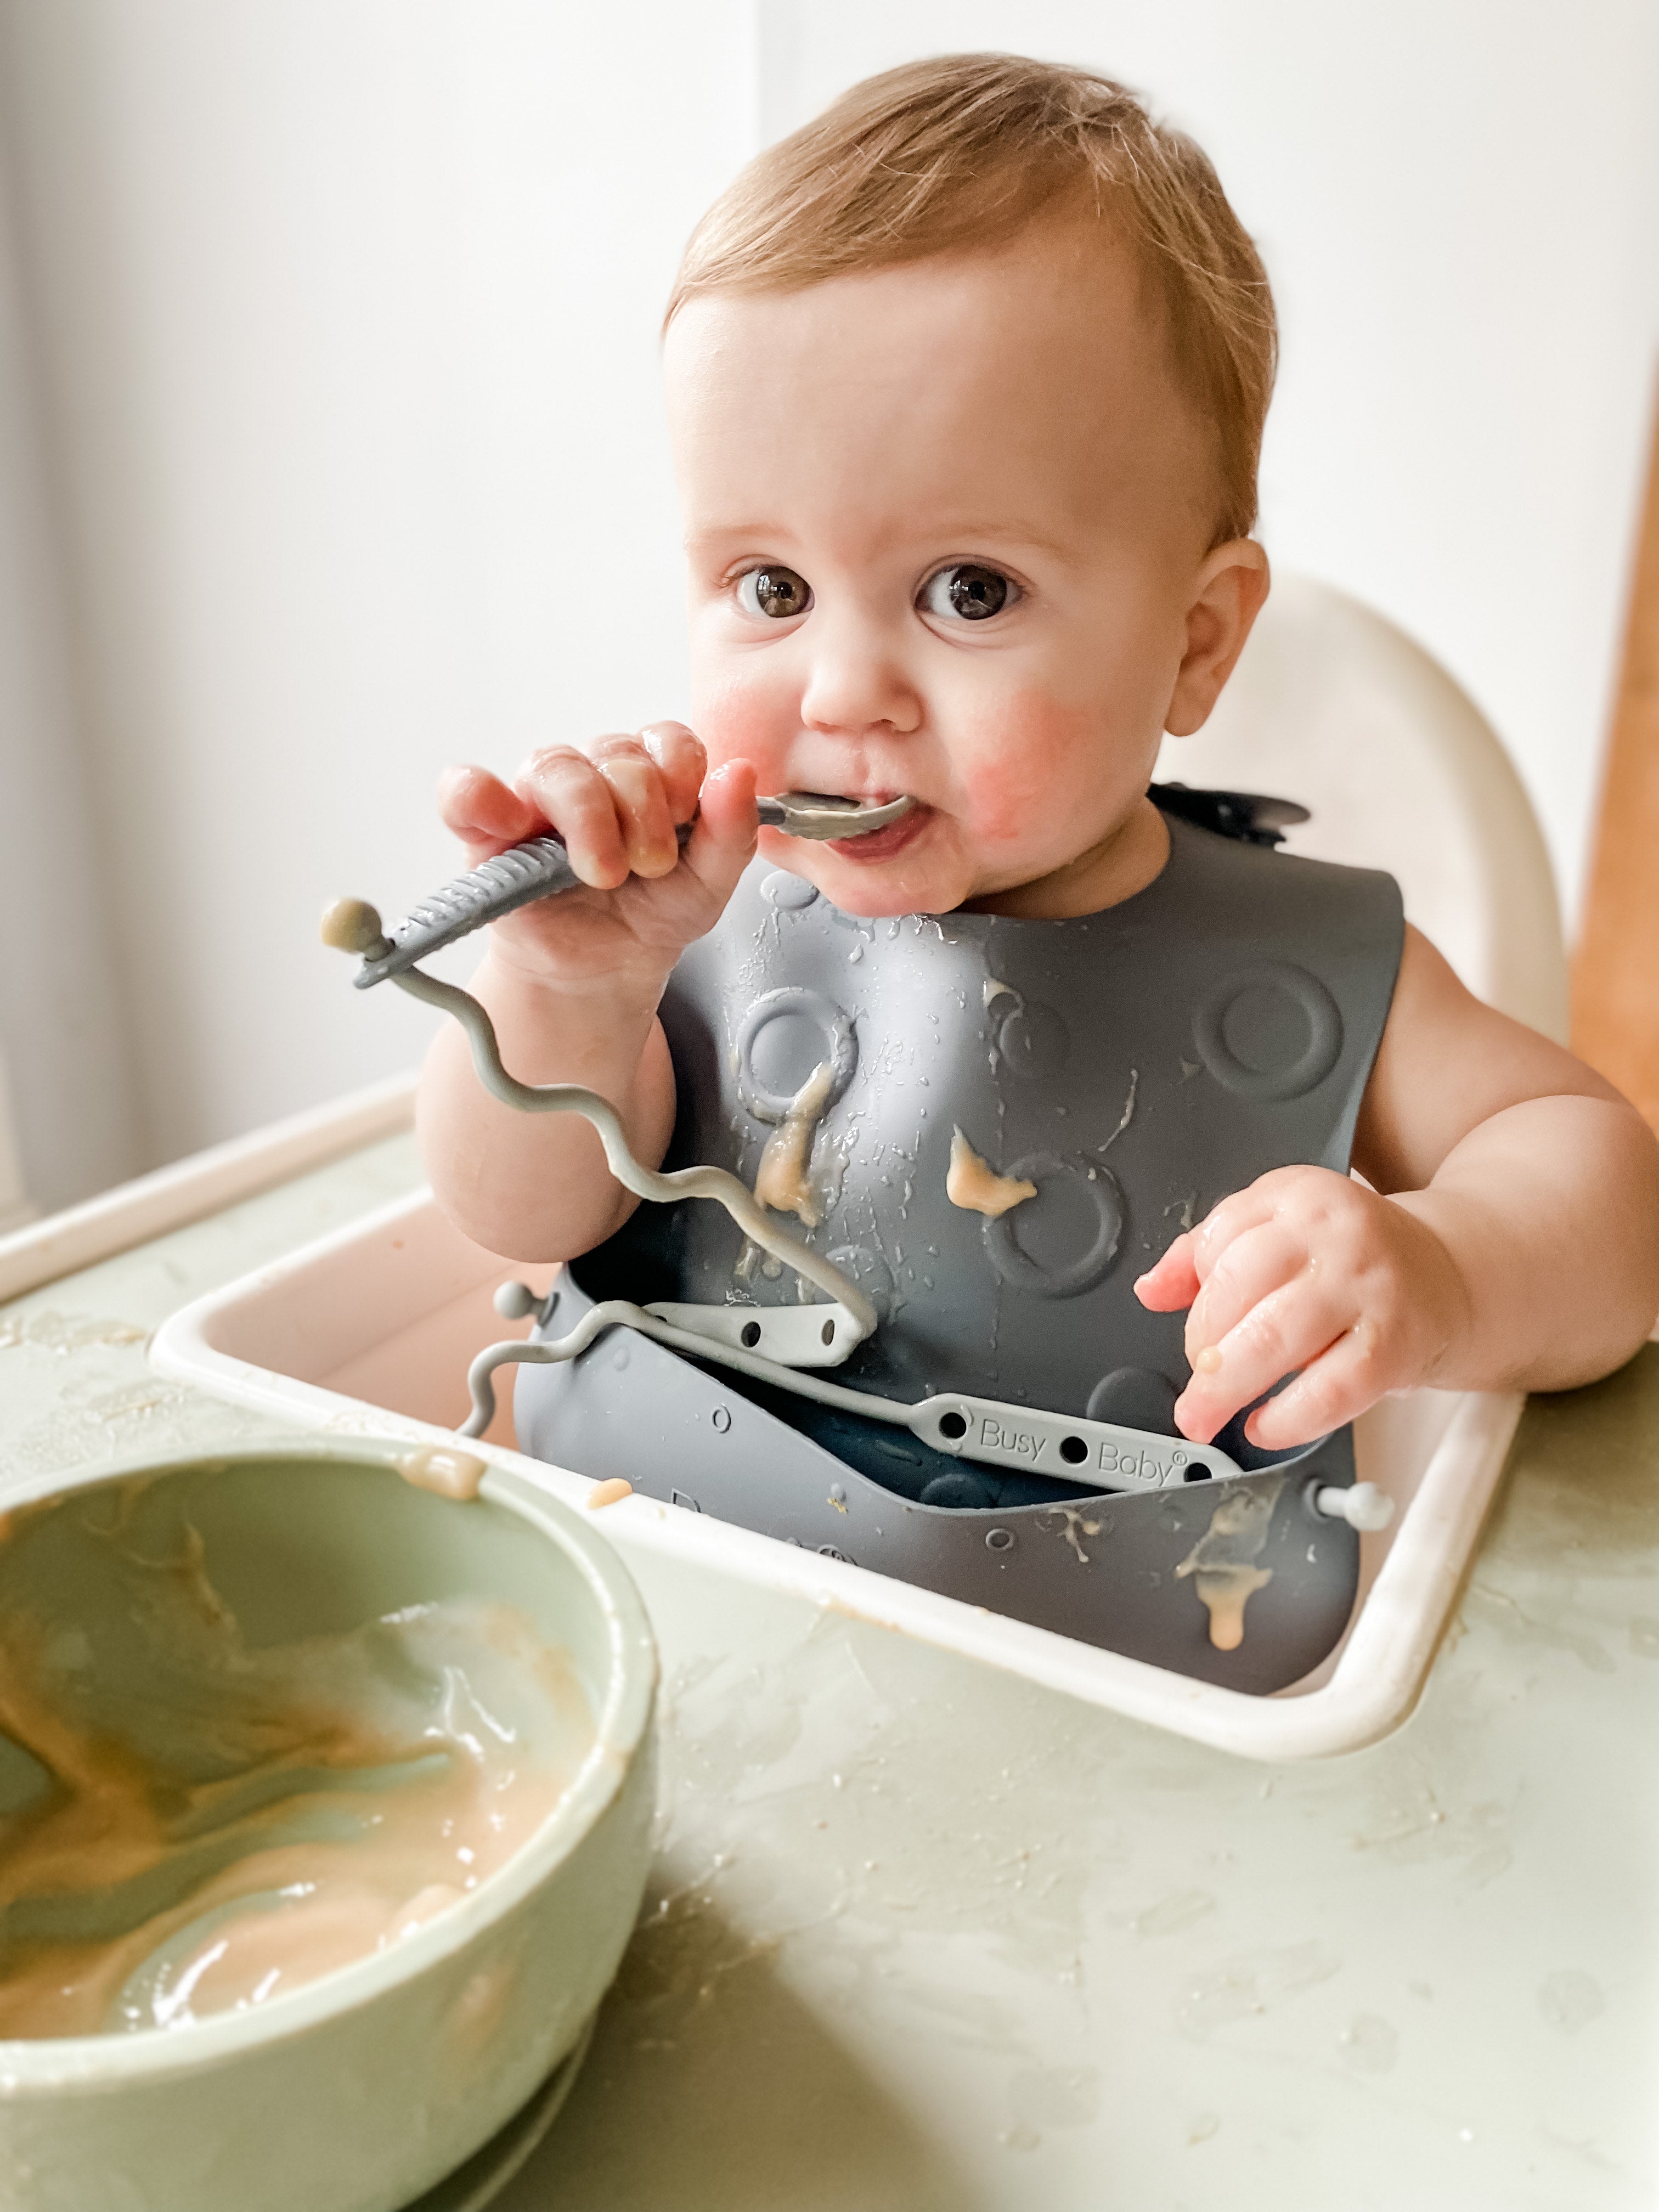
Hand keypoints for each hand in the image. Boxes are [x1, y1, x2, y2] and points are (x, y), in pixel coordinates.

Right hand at [438, 723, 756, 996]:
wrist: (605, 972)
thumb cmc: (652, 916)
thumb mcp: (709, 885)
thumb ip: (731, 833)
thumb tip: (740, 773)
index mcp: (648, 776)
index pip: (664, 738)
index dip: (680, 772)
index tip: (684, 821)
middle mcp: (592, 776)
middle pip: (615, 754)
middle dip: (641, 814)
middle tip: (647, 867)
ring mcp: (536, 799)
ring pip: (555, 766)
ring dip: (587, 819)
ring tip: (600, 871)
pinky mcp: (487, 832)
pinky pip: (466, 793)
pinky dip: (478, 798)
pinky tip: (509, 826)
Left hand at [1133, 1166, 1473, 1448]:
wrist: (1448, 1274)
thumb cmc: (1351, 1258)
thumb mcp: (1278, 1227)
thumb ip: (1207, 1252)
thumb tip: (1152, 1288)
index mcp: (1296, 1196)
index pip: (1217, 1240)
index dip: (1194, 1292)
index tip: (1192, 1326)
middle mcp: (1332, 1236)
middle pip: (1236, 1289)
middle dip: (1200, 1348)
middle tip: (1192, 1386)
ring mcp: (1365, 1288)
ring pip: (1273, 1339)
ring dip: (1226, 1387)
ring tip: (1204, 1414)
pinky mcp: (1393, 1345)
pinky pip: (1327, 1391)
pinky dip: (1286, 1419)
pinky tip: (1263, 1425)